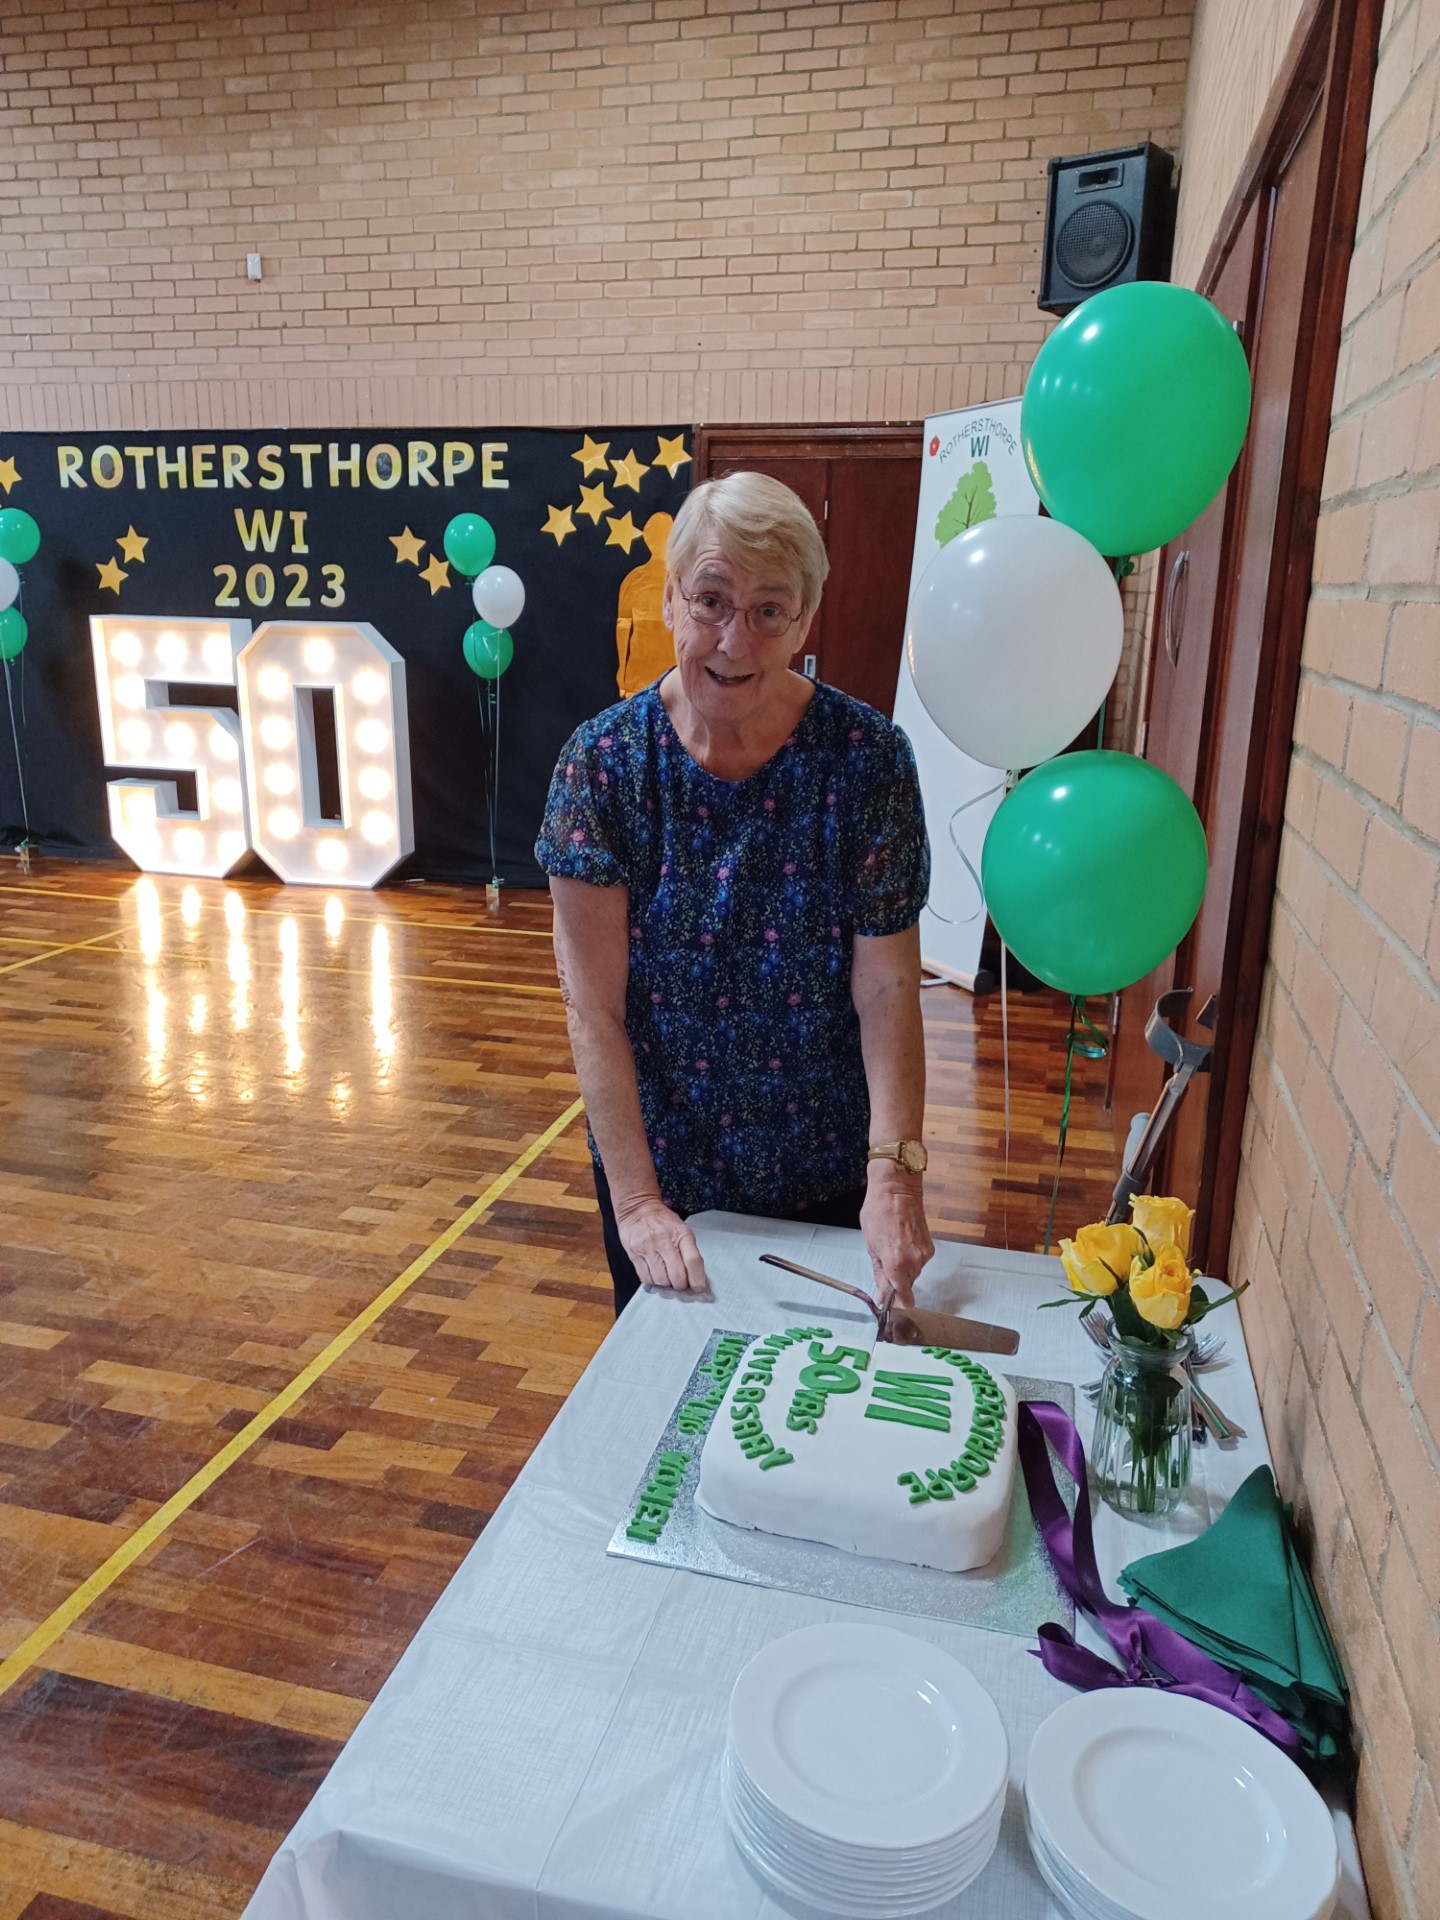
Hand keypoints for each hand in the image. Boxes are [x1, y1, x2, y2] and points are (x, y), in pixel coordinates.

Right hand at [613, 1194, 710, 1294]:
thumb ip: (689, 1251)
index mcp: (681, 1234)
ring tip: (668, 1279)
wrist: (637, 1209)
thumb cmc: (662, 1221)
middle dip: (681, 1286)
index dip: (697, 1279)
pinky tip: (656, 1276)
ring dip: (667, 1285)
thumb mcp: (682, 1229)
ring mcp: (648, 1248)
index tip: (698, 1287)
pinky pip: (646, 1278)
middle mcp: (664, 1241)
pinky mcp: (634, 1255)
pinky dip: (654, 1282)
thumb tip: (696, 1278)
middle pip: (677, 1276)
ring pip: (661, 1280)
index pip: (693, 1261)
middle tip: (682, 1284)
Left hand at [860, 1166, 934, 1308]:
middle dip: (896, 1281)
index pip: (904, 1298)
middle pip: (907, 1286)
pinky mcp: (930, 1247)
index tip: (889, 1300)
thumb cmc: (879, 1212)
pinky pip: (919, 1261)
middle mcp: (915, 1262)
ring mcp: (924, 1254)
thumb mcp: (871, 1246)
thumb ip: (879, 1274)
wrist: (897, 1190)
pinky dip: (911, 1258)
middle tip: (884, 1262)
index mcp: (897, 1264)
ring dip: (903, 1268)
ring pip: (913, 1273)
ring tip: (892, 1247)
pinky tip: (901, 1243)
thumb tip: (883, 1296)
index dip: (896, 1302)